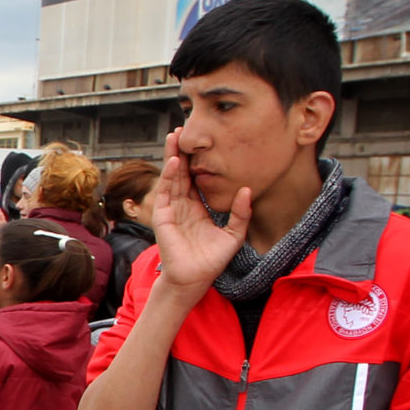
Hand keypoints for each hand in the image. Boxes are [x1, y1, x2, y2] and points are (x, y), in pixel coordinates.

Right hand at [146, 130, 248, 296]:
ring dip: (172, 157)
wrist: (195, 279)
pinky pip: (165, 193)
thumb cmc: (212, 261)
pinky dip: (168, 176)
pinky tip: (173, 162)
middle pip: (181, 173)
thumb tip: (246, 189)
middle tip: (182, 130)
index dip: (197, 161)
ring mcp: (172, 210)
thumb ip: (241, 213)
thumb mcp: (233, 234)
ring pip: (172, 178)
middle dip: (181, 152)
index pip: (196, 179)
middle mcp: (183, 206)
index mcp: (198, 208)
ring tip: (174, 137)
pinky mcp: (163, 217)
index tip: (202, 142)